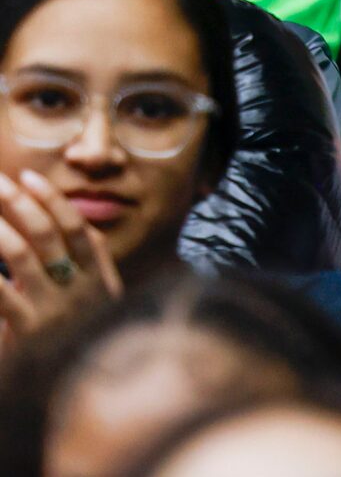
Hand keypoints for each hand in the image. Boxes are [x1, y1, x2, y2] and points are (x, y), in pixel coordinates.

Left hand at [0, 170, 119, 343]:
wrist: (62, 394)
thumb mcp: (93, 305)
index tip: (31, 177)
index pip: (80, 229)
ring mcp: (54, 313)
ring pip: (23, 256)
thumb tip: (73, 219)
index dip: (55, 201)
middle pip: (50, 235)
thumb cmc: (72, 343)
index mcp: (99, 281)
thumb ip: (86, 266)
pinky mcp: (26, 333)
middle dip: (22, 203)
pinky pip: (0, 292)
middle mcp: (80, 293)